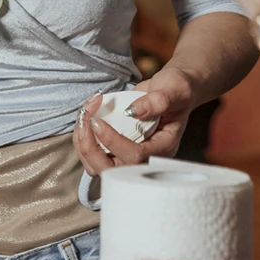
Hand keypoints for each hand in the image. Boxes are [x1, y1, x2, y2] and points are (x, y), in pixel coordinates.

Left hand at [73, 65, 195, 175]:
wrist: (172, 89)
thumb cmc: (177, 91)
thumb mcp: (174, 90)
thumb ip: (158, 100)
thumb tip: (133, 110)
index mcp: (163, 147)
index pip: (135, 156)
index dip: (113, 141)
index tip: (98, 121)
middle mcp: (145, 157)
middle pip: (110, 170)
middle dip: (90, 147)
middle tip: (85, 118)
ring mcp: (128, 154)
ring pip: (96, 165)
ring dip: (82, 141)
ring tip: (84, 113)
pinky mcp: (115, 147)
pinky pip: (93, 153)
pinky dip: (82, 136)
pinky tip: (87, 113)